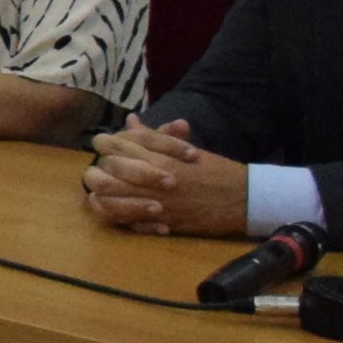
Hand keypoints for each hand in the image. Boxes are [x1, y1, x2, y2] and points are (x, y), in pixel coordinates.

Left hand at [84, 117, 247, 235]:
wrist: (243, 200)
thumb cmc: (216, 171)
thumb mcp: (185, 149)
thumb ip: (154, 137)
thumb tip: (131, 120)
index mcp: (157, 155)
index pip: (111, 144)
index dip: (104, 144)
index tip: (109, 148)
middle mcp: (151, 177)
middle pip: (102, 170)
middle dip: (99, 168)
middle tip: (106, 170)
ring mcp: (152, 201)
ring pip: (105, 197)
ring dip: (100, 193)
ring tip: (106, 191)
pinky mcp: (158, 221)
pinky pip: (122, 219)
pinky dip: (115, 214)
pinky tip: (118, 209)